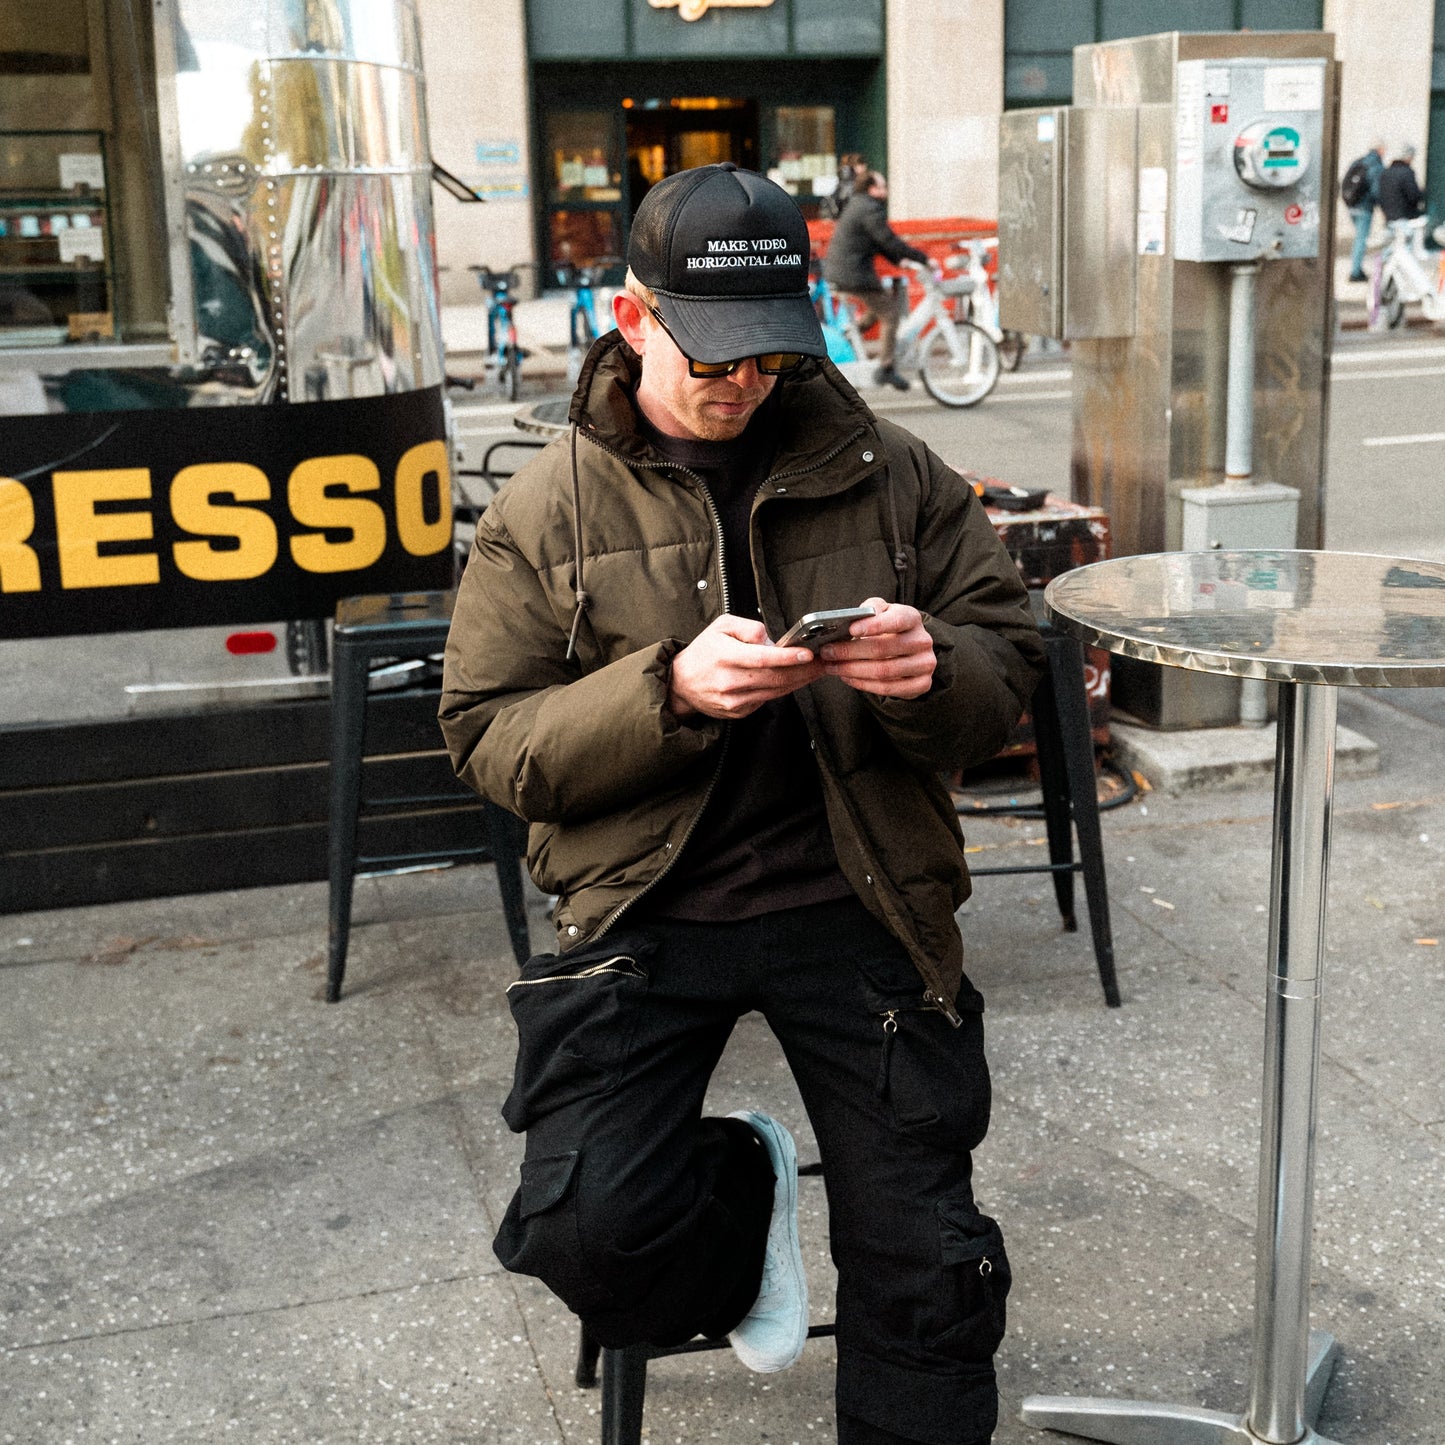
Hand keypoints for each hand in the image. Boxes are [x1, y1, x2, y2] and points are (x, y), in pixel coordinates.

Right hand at [669, 614, 824, 719]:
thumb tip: (772, 640)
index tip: (807, 654)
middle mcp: (730, 681)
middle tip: (823, 662)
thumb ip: (748, 627)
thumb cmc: (704, 651)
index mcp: (725, 656)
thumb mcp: (721, 627)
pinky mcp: (738, 711)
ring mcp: (734, 700)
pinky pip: (766, 699)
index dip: (787, 657)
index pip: (761, 658)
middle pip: (775, 678)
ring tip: (815, 670)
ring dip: (799, 681)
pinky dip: (782, 689)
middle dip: (803, 671)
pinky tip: (793, 680)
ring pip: (775, 691)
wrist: (681, 683)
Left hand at [818, 598, 935, 699]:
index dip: (873, 626)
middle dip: (850, 651)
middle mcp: (922, 641)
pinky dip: (863, 684)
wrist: (910, 650)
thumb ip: (869, 610)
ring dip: (852, 670)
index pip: (896, 620)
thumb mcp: (882, 612)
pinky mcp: (922, 684)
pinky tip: (847, 678)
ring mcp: (924, 664)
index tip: (850, 629)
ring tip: (832, 667)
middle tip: (827, 652)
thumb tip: (851, 619)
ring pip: (883, 671)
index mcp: (912, 618)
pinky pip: (888, 688)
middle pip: (883, 649)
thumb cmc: (889, 628)